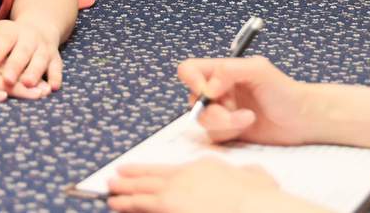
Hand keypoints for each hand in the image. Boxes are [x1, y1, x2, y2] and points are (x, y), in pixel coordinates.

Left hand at [0, 18, 60, 98]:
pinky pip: (57, 67)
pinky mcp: (55, 58)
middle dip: (15, 66)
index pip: (3, 41)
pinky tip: (52, 87)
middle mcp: (29, 38)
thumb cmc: (8, 36)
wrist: (40, 26)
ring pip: (39, 60)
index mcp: (11, 31)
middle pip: (22, 52)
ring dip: (34, 72)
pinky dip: (56, 77)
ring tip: (28, 84)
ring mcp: (43, 48)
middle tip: (7, 79)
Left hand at [108, 159, 289, 212]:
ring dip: (125, 190)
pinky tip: (115, 204)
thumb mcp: (257, 177)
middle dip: (133, 177)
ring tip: (110, 191)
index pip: (172, 168)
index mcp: (205, 166)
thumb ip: (249, 174)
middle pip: (153, 175)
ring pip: (143, 188)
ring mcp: (176, 189)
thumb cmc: (259, 197)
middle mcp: (186, 175)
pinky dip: (127, 203)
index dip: (154, 170)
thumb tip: (252, 173)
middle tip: (116, 176)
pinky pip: (142, 204)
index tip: (144, 172)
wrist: (253, 204)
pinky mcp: (169, 204)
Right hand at [178, 56, 317, 146]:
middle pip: (193, 100)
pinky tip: (247, 127)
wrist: (302, 120)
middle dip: (212, 109)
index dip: (192, 80)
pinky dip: (229, 133)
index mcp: (221, 71)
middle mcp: (218, 91)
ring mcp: (222, 112)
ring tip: (248, 118)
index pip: (190, 70)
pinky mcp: (228, 132)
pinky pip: (214, 136)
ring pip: (203, 120)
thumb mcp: (260, 70)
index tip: (208, 92)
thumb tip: (208, 88)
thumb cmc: (285, 91)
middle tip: (233, 110)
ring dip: (225, 122)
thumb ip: (230, 70)